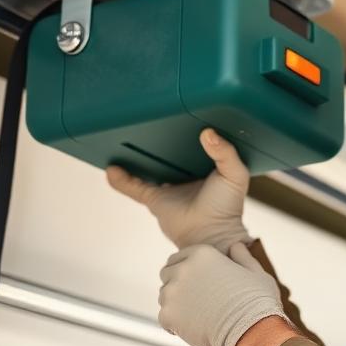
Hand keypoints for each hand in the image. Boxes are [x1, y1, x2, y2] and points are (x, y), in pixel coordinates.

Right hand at [106, 128, 251, 252]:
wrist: (212, 235)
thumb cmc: (228, 208)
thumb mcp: (234, 174)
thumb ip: (225, 152)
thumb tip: (207, 133)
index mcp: (207, 165)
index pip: (195, 142)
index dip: (188, 128)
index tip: (179, 111)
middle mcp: (186, 174)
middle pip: (168, 152)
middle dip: (160, 138)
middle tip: (149, 118)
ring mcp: (169, 186)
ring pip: (148, 166)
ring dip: (136, 155)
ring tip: (122, 135)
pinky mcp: (155, 199)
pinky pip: (134, 186)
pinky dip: (121, 179)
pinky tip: (111, 169)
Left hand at [158, 241, 289, 345]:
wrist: (251, 332)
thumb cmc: (257, 302)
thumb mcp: (256, 273)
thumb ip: (243, 257)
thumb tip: (236, 246)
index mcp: (202, 254)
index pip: (178, 257)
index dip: (186, 269)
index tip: (196, 282)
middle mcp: (183, 269)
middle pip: (167, 274)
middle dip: (177, 284)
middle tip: (195, 300)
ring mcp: (172, 292)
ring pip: (164, 297)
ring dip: (176, 304)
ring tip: (197, 316)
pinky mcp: (167, 315)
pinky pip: (164, 318)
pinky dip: (175, 325)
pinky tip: (193, 329)